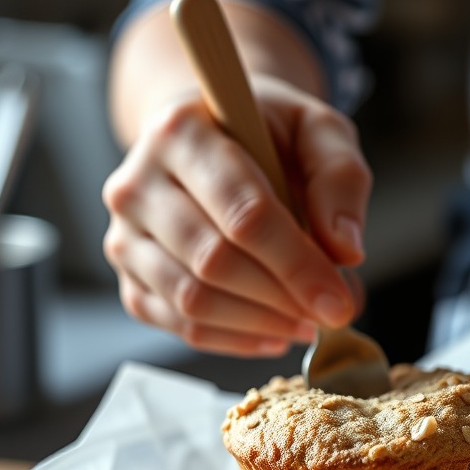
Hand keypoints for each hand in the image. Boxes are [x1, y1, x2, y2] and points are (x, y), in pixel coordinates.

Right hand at [102, 76, 371, 356]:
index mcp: (182, 130)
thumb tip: (344, 252)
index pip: (242, 212)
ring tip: (307, 322)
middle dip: (281, 297)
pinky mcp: (130, 278)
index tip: (339, 301)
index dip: (296, 264)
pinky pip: (180, 325)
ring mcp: (125, 235)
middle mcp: (137, 182)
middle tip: (329, 313)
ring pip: (192, 300)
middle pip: (212, 261)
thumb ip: (339, 179)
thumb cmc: (268, 135)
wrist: (213, 138)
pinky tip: (275, 332)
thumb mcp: (317, 131)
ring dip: (261, 323)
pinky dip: (236, 339)